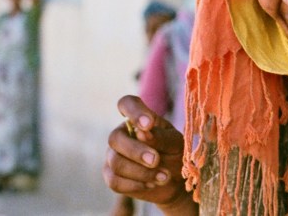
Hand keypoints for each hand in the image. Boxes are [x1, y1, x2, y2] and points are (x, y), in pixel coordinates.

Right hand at [103, 96, 196, 214]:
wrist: (175, 181)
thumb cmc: (175, 154)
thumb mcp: (175, 143)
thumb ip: (161, 137)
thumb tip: (142, 133)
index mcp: (139, 118)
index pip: (127, 104)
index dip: (133, 112)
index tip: (147, 125)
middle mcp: (122, 134)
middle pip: (115, 138)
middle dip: (136, 152)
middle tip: (156, 160)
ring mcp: (114, 155)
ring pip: (116, 162)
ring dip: (141, 172)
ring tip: (164, 176)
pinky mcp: (112, 176)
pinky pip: (115, 181)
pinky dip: (135, 185)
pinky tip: (151, 184)